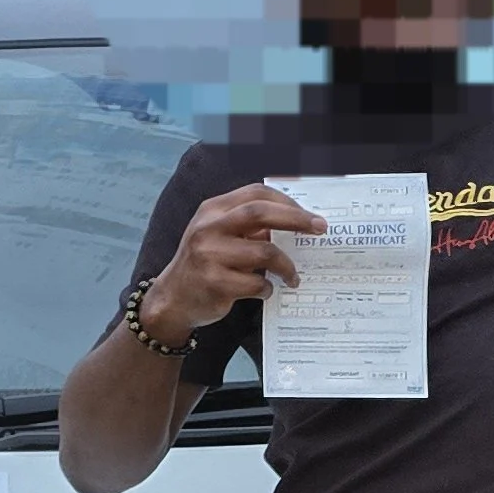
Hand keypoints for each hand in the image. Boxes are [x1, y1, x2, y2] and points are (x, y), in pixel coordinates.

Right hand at [138, 186, 325, 342]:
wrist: (173, 298)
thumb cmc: (205, 264)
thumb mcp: (219, 236)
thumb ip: (248, 226)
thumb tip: (295, 223)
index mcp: (212, 210)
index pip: (255, 194)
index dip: (287, 202)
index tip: (310, 215)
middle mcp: (208, 228)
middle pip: (260, 213)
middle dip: (296, 219)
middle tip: (320, 229)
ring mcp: (209, 255)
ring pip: (264, 252)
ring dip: (286, 266)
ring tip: (293, 277)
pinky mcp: (215, 283)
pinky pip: (256, 283)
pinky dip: (268, 288)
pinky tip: (266, 290)